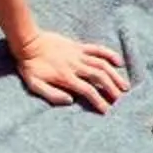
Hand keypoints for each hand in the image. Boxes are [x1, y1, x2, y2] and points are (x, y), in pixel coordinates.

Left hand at [14, 31, 128, 113]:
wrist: (27, 42)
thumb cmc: (30, 66)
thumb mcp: (35, 84)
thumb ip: (52, 95)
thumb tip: (71, 101)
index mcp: (66, 77)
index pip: (88, 90)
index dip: (99, 101)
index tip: (107, 111)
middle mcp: (76, 65)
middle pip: (100, 78)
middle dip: (112, 90)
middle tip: (121, 101)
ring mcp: (78, 54)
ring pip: (102, 64)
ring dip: (115, 76)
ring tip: (125, 87)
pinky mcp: (78, 46)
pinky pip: (97, 49)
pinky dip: (109, 54)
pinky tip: (119, 62)